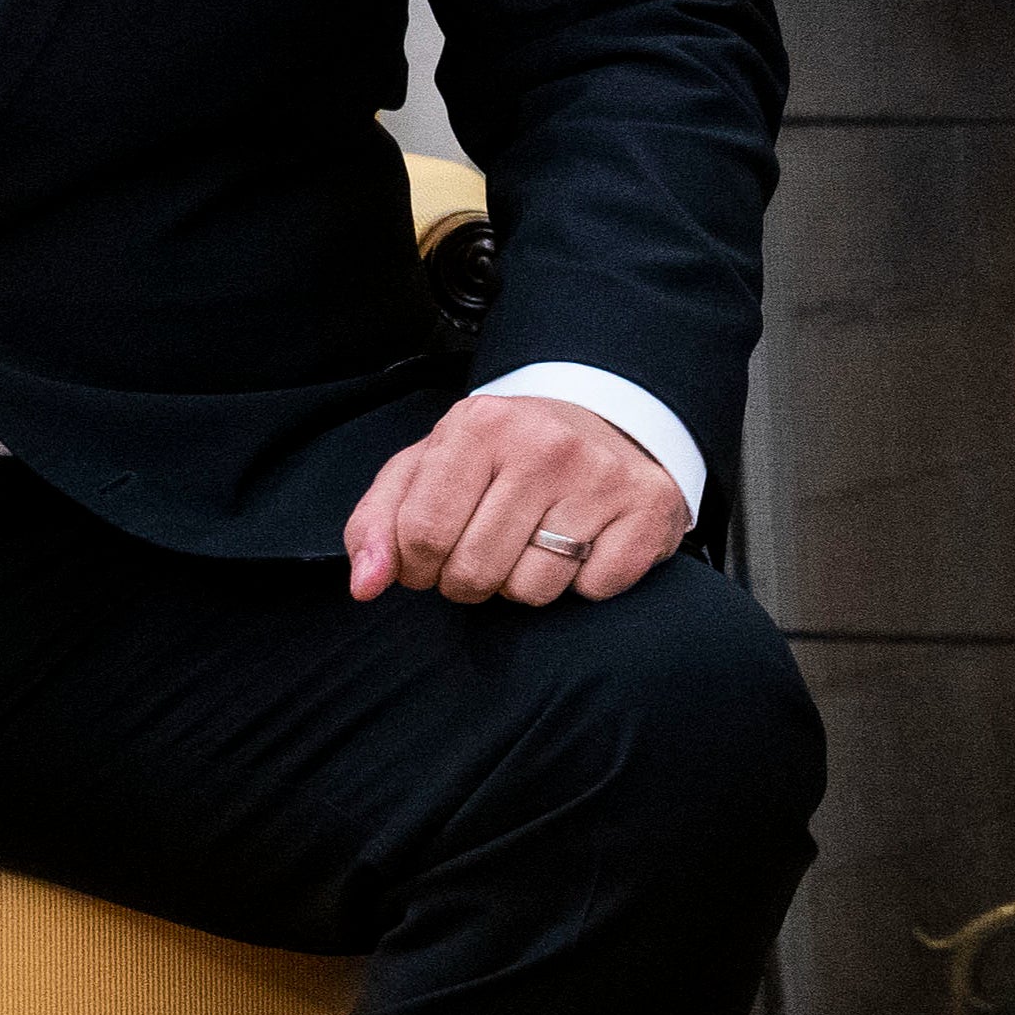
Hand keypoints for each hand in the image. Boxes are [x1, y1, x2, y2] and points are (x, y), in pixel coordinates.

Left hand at [347, 394, 687, 608]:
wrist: (606, 424)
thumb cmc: (504, 457)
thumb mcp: (430, 467)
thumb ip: (379, 523)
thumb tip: (366, 585)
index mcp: (480, 424)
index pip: (421, 535)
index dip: (417, 566)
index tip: (432, 555)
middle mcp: (545, 444)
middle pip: (473, 572)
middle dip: (469, 580)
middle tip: (487, 549)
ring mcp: (601, 476)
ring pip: (532, 590)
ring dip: (525, 583)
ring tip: (537, 542)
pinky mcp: (648, 509)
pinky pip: (592, 590)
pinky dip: (583, 582)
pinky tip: (585, 543)